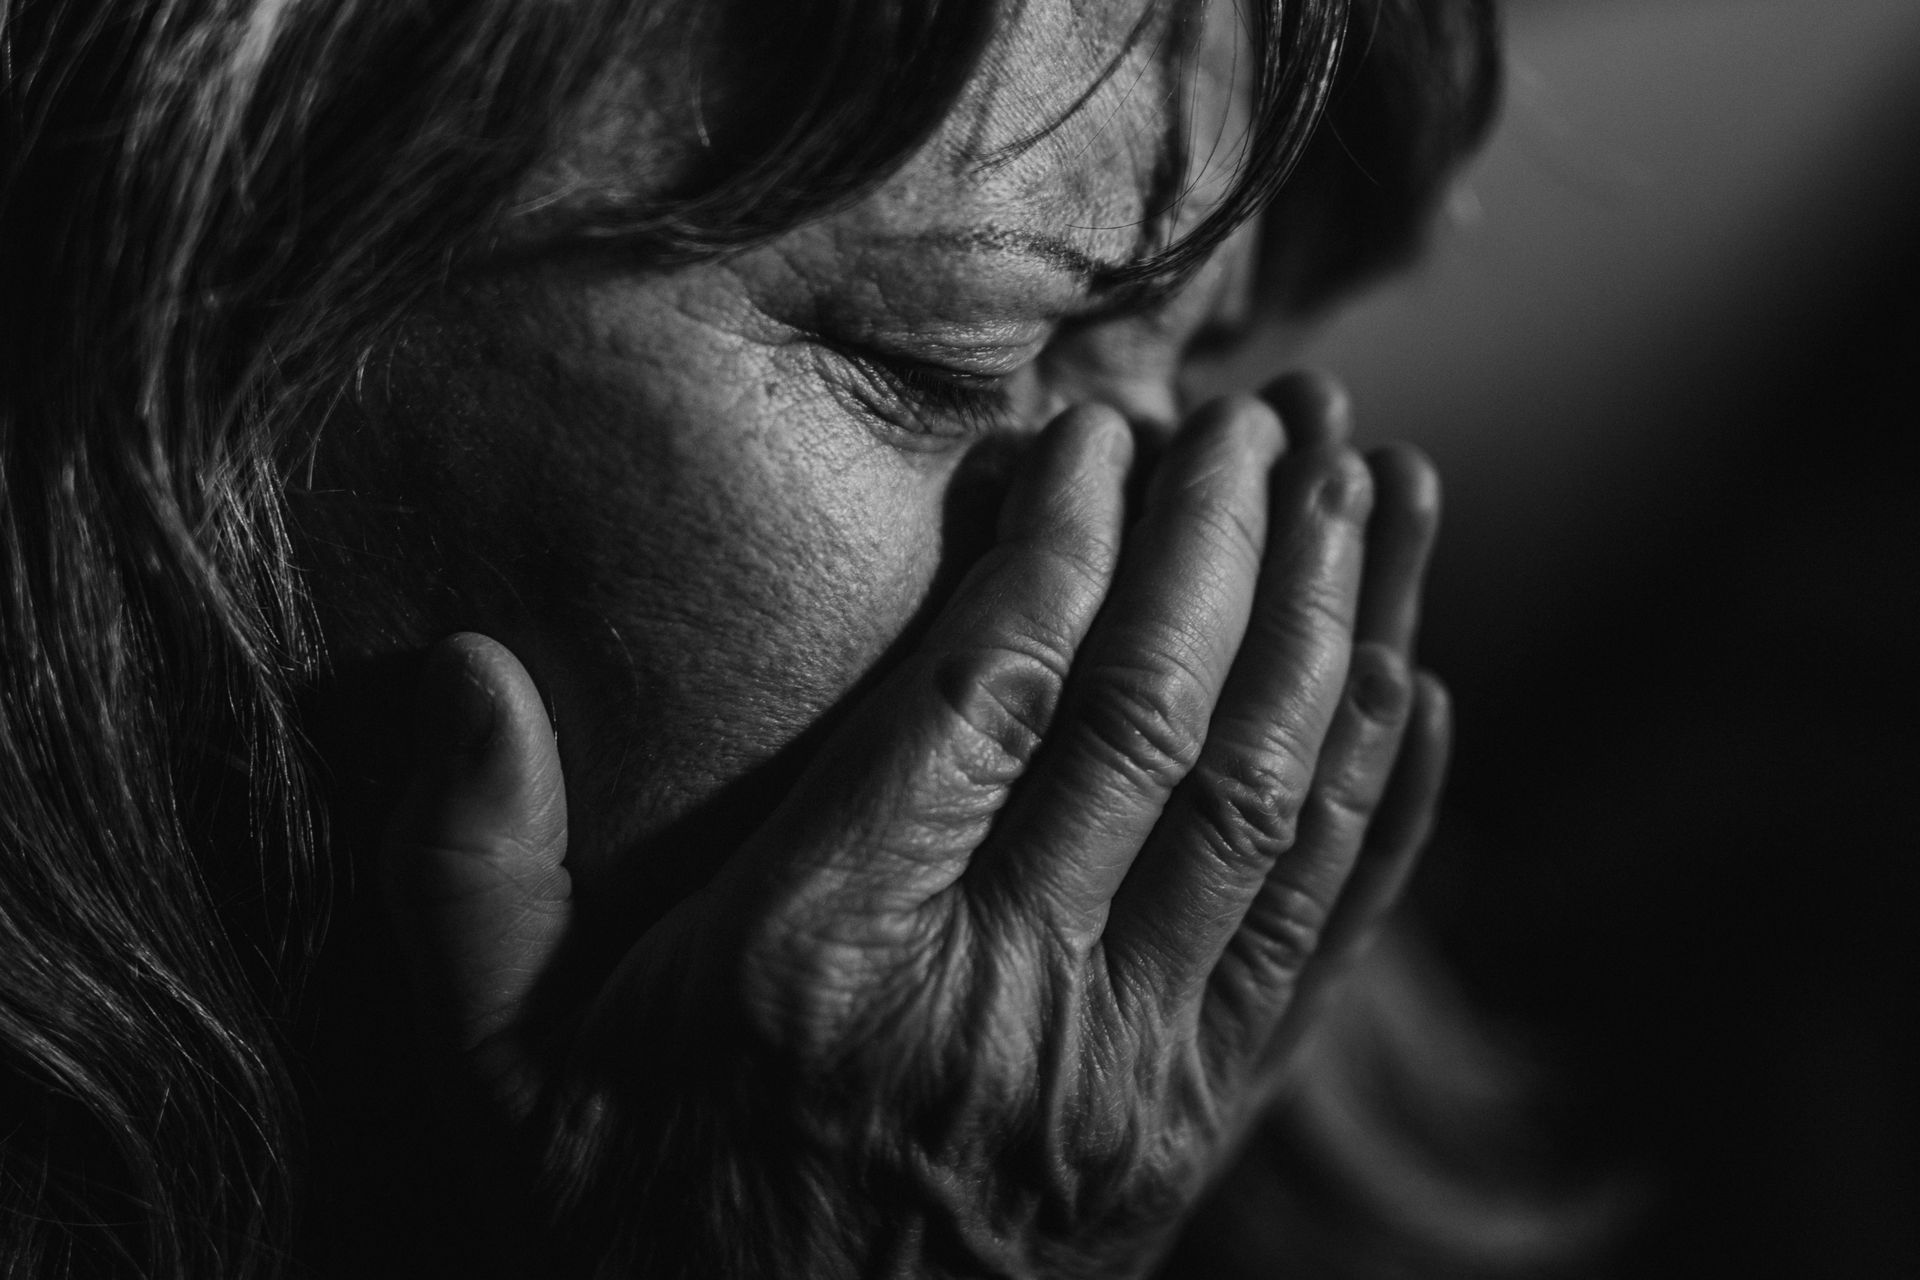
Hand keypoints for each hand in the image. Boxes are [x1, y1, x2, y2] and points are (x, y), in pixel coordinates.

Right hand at [382, 372, 1449, 1277]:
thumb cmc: (632, 1235)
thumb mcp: (497, 1072)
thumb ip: (468, 866)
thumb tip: (457, 664)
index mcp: (822, 962)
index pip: (985, 696)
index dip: (1066, 540)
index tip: (1114, 422)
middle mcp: (1000, 1007)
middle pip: (1154, 721)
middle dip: (1230, 543)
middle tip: (1275, 412)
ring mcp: (1125, 1080)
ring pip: (1270, 809)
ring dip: (1338, 630)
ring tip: (1379, 484)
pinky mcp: (1196, 1135)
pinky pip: (1322, 946)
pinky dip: (1389, 810)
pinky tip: (1420, 684)